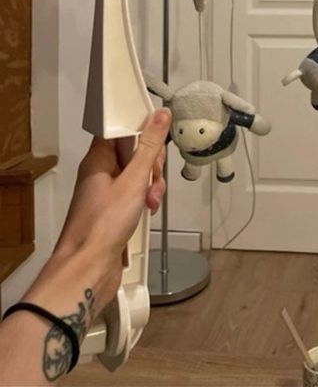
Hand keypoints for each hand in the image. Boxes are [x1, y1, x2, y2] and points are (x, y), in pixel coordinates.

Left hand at [31, 109, 170, 319]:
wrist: (88, 270)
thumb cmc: (101, 227)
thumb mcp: (133, 180)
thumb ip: (149, 147)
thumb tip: (159, 116)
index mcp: (98, 160)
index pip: (121, 131)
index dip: (141, 133)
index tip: (157, 140)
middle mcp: (101, 174)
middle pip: (134, 153)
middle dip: (151, 165)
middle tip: (152, 177)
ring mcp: (108, 194)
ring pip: (138, 176)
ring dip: (151, 186)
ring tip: (150, 201)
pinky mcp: (115, 213)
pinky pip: (136, 196)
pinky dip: (145, 201)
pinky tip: (147, 212)